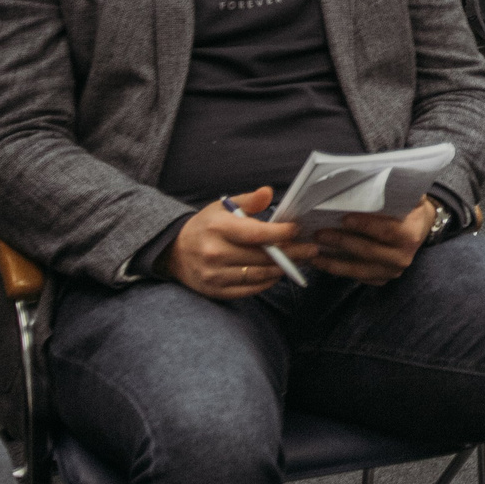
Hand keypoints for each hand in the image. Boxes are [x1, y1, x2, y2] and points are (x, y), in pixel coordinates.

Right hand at [165, 187, 314, 299]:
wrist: (174, 251)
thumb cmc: (205, 226)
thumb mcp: (222, 207)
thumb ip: (248, 201)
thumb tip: (269, 192)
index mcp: (218, 229)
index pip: (256, 234)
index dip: (280, 233)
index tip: (296, 229)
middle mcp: (215, 253)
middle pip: (262, 256)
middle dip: (291, 252)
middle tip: (310, 249)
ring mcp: (214, 275)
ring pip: (258, 274)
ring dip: (281, 268)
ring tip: (299, 261)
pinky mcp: (215, 291)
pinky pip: (248, 290)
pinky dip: (266, 282)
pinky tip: (277, 273)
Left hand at [308, 197, 434, 284]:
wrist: (421, 227)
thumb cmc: (410, 207)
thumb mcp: (410, 196)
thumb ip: (396, 191)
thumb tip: (373, 179)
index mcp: (410, 235)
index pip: (386, 231)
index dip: (365, 226)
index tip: (343, 218)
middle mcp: (402, 258)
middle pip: (368, 251)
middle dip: (341, 242)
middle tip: (319, 234)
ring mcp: (391, 272)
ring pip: (358, 270)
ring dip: (333, 262)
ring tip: (313, 253)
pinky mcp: (381, 279)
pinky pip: (356, 276)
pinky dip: (337, 270)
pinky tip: (321, 262)